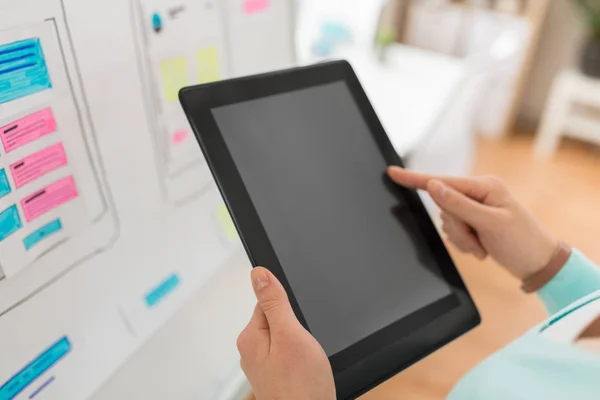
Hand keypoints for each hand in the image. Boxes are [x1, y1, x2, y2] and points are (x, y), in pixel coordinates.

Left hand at [237, 267, 334, 399]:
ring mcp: (264, 365)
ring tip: (307, 362)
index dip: (290, 308)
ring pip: (287, 337)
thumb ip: (274, 302)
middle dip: (297, 327)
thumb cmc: (301, 386)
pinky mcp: (276, 375)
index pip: (268, 302)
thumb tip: (258, 273)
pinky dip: (302, 358)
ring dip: (302, 344)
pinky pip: (290, 354)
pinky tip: (307, 370)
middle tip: (306, 347)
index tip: (300, 323)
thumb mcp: (290, 334)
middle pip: (279, 319)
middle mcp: (252, 350)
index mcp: (250, 336)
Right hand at [387, 166, 558, 280]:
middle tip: (478, 242)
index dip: (415, 179)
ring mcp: (476, 208)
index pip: (442, 182)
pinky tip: (482, 248)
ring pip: (447, 222)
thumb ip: (459, 205)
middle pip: (444, 207)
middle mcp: (478, 193)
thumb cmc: (522, 242)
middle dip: (458, 229)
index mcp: (484, 186)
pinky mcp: (474, 221)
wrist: (538, 264)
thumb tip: (434, 186)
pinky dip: (464, 243)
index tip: (392, 172)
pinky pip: (454, 231)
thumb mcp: (490, 224)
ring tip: (483, 247)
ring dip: (462, 239)